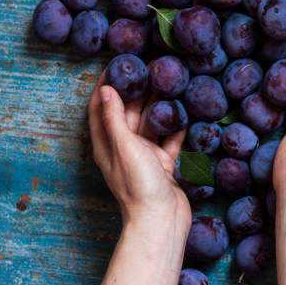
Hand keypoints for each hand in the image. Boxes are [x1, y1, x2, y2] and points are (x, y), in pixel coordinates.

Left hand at [88, 71, 190, 228]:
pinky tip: (185, 109)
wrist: (162, 220)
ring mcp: (144, 155)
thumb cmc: (139, 186)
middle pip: (129, 112)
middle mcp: (124, 148)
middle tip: (151, 67)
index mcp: (108, 144)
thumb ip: (115, 118)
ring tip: (169, 82)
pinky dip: (176, 125)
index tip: (117, 64)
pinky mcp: (163, 163)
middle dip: (138, 90)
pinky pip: (170, 138)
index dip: (106, 85)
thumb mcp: (124, 147)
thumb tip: (106, 89)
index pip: (101, 107)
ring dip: (159, 104)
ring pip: (151, 123)